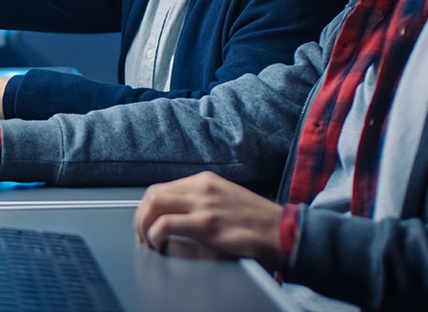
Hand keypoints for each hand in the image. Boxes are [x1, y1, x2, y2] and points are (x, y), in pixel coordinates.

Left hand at [133, 172, 285, 270]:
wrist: (286, 232)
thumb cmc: (260, 223)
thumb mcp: (228, 201)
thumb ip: (205, 203)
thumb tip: (180, 216)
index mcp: (206, 181)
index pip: (163, 188)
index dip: (149, 209)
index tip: (148, 225)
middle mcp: (202, 187)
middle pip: (154, 194)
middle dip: (141, 217)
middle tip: (142, 236)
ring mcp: (204, 204)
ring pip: (154, 204)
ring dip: (144, 225)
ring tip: (148, 242)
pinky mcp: (207, 223)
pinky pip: (165, 224)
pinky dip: (154, 235)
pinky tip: (159, 245)